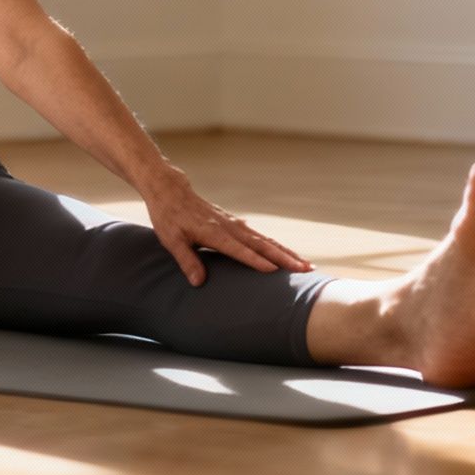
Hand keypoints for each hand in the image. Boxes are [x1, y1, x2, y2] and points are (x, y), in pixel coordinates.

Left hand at [139, 170, 314, 286]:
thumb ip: (186, 260)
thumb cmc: (169, 217)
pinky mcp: (235, 223)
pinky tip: (287, 254)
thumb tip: (198, 282)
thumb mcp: (171, 240)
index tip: (273, 271)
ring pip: (265, 239)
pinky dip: (275, 246)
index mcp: (213, 232)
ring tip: (306, 265)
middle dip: (284, 258)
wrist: (171, 191)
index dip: (254, 260)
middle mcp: (228, 227)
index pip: (237, 249)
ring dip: (286, 253)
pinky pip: (259, 236)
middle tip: (305, 270)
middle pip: (261, 244)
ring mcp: (234, 224)